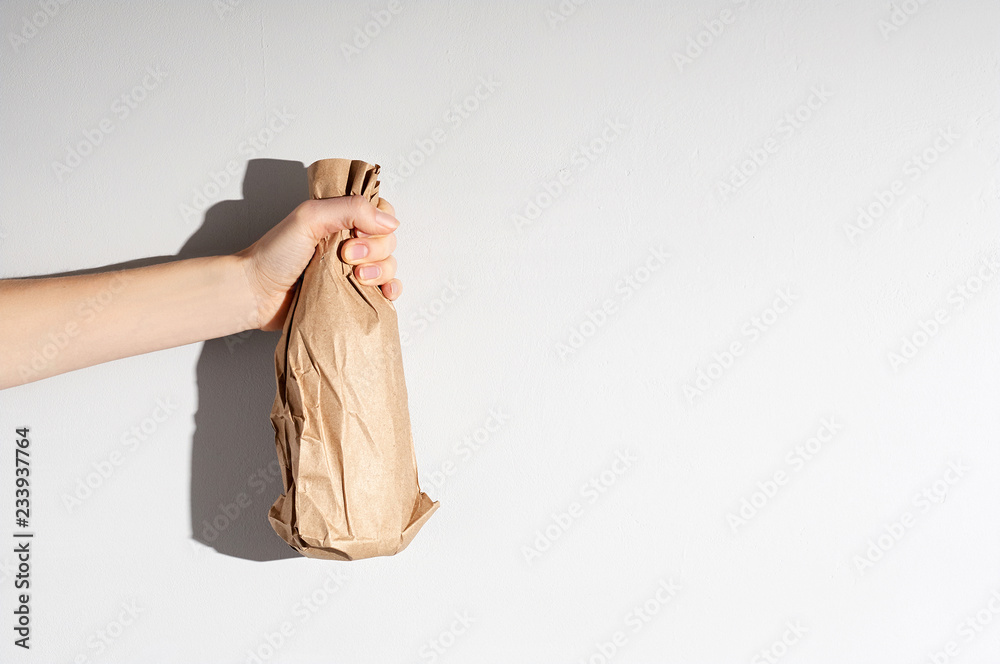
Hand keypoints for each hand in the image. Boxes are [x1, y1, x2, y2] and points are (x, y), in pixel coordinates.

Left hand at [236, 195, 402, 330]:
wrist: (256, 293)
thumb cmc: (274, 255)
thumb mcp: (310, 218)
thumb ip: (350, 209)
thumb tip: (389, 221)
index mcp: (340, 218)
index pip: (379, 211)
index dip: (377, 222)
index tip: (357, 233)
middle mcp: (349, 241)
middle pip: (387, 239)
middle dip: (375, 249)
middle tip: (347, 256)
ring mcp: (352, 269)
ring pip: (388, 264)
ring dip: (381, 271)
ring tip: (357, 277)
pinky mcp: (352, 293)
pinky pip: (386, 290)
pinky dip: (391, 290)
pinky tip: (384, 293)